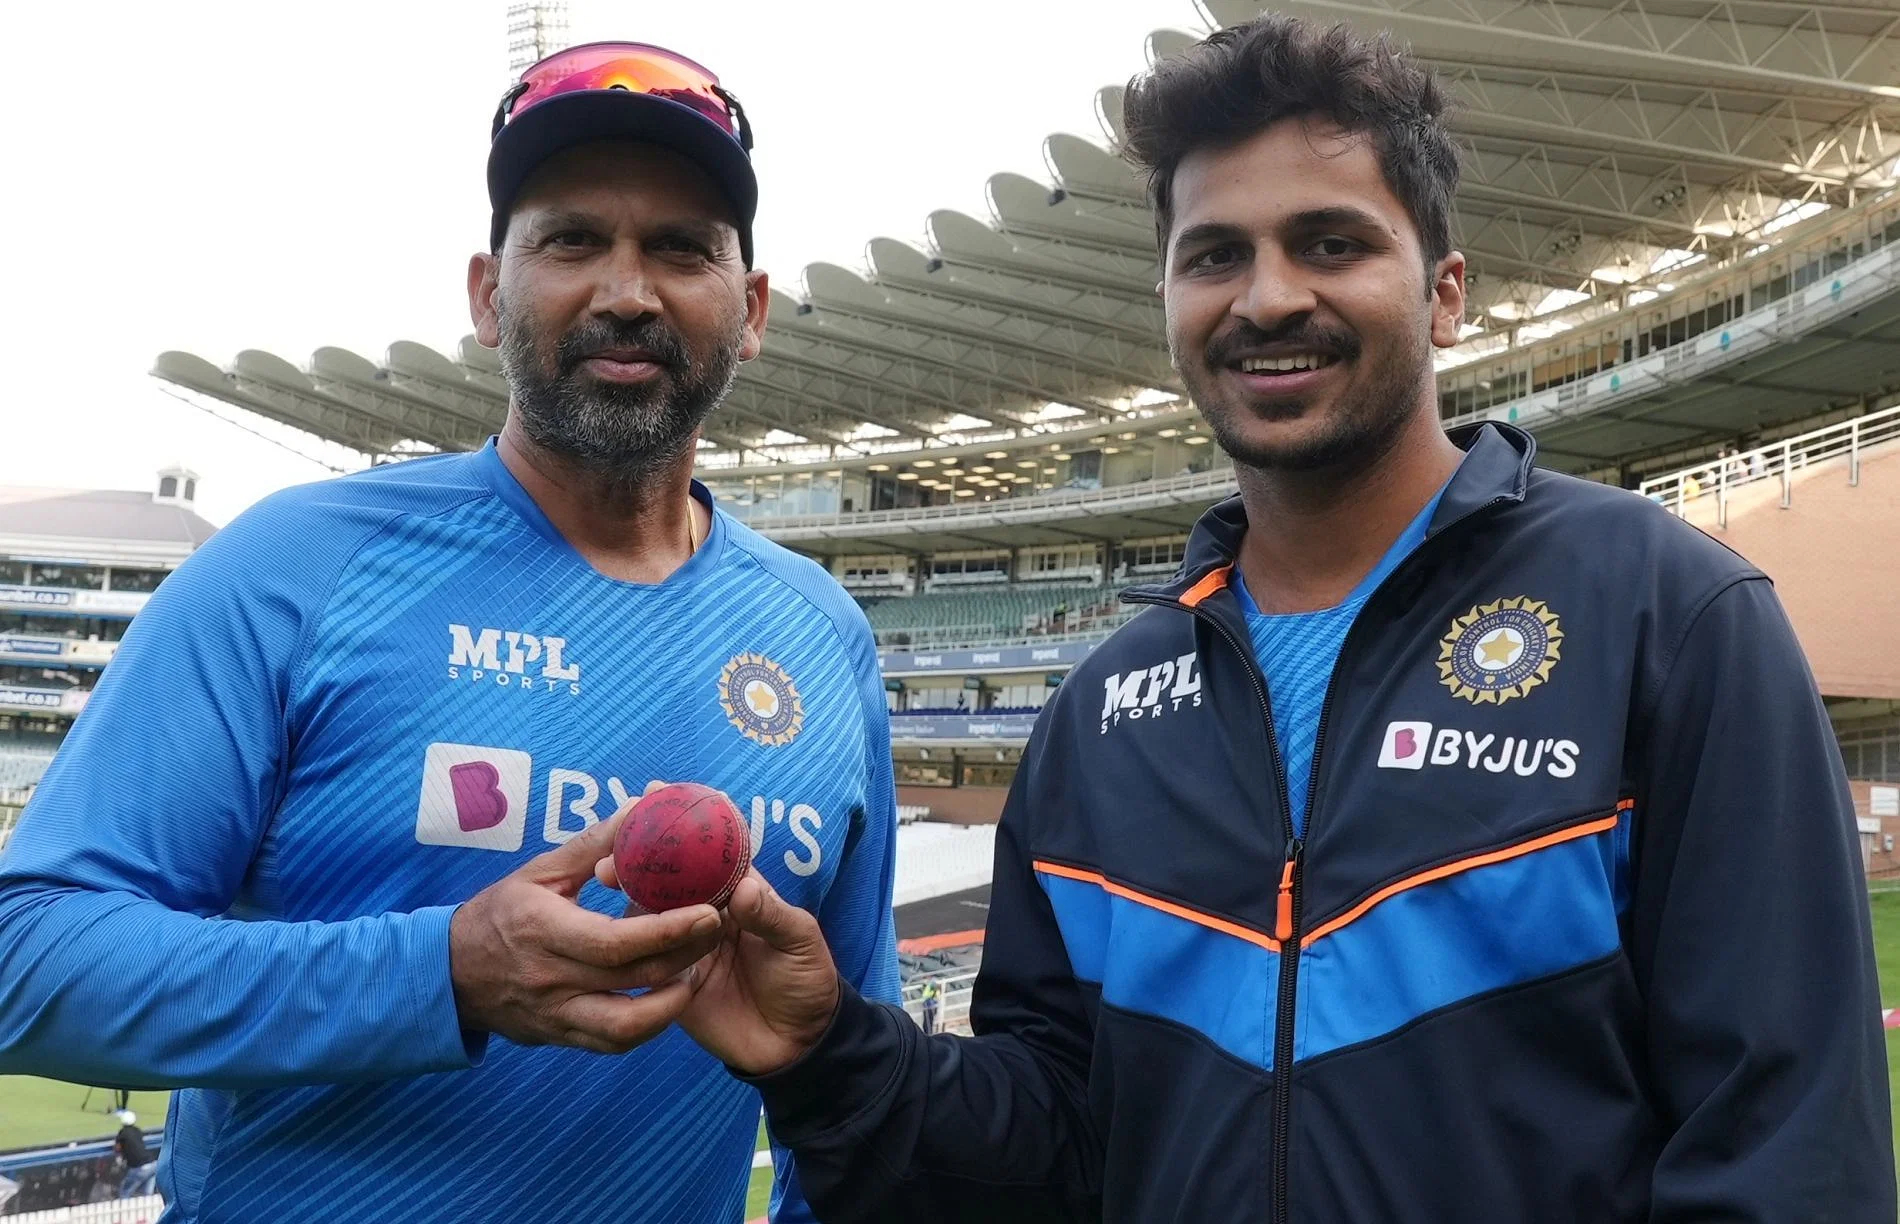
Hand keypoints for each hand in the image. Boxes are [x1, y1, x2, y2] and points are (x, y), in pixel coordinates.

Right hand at [450, 801, 723, 1054]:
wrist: (449, 973)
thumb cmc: (500, 912)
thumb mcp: (540, 870)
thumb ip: (594, 845)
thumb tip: (643, 808)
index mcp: (544, 931)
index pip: (616, 942)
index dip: (668, 930)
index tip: (709, 911)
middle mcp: (551, 980)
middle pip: (633, 979)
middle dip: (687, 956)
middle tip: (720, 929)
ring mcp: (555, 1015)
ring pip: (627, 1027)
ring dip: (672, 1003)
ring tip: (698, 970)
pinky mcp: (560, 1037)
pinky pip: (613, 1043)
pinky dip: (648, 1025)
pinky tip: (668, 996)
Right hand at [596, 848, 841, 1075]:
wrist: (797, 1044)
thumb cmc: (807, 980)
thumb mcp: (801, 941)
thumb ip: (773, 916)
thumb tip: (743, 890)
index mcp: (736, 894)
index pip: (703, 861)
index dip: (677, 842)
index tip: (648, 827)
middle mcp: (703, 917)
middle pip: (665, 888)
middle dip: (637, 872)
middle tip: (607, 867)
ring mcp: (682, 951)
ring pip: (647, 923)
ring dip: (627, 910)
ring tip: (603, 897)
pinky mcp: (668, 986)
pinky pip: (642, 967)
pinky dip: (627, 955)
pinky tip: (605, 947)